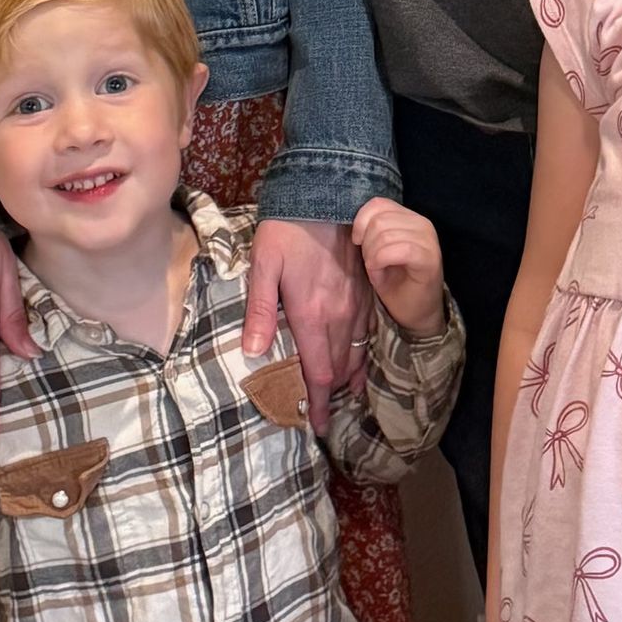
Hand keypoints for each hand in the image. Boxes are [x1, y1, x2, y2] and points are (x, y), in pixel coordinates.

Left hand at [242, 217, 368, 434]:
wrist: (326, 195)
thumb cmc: (287, 230)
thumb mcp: (263, 265)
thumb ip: (259, 310)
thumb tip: (253, 353)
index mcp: (312, 315)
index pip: (318, 373)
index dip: (316, 404)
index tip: (314, 426)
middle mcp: (340, 316)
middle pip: (340, 370)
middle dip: (332, 397)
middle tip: (322, 417)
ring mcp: (358, 305)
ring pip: (357, 354)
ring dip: (349, 379)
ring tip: (341, 398)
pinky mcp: (367, 292)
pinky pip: (368, 334)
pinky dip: (362, 355)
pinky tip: (358, 362)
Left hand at [351, 197, 444, 335]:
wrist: (416, 313)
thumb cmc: (395, 282)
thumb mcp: (377, 250)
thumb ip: (371, 230)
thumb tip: (354, 221)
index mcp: (410, 218)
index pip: (378, 204)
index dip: (361, 221)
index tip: (357, 242)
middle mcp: (423, 224)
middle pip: (379, 220)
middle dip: (366, 243)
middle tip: (370, 262)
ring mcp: (429, 240)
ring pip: (386, 234)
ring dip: (372, 254)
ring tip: (376, 268)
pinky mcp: (430, 259)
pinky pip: (398, 249)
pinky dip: (381, 260)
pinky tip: (379, 272)